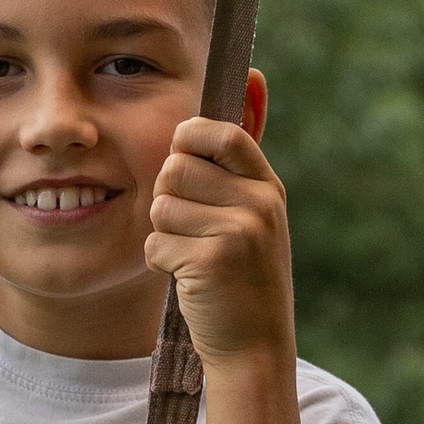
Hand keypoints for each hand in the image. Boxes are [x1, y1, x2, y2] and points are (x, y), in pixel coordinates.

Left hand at [147, 115, 293, 367]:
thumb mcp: (256, 212)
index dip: (189, 142)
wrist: (255, 349)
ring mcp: (239, 231)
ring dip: (164, 234)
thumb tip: (252, 75)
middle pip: (175, 167)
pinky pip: (155, 243)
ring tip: (194, 257)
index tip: (187, 166)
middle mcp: (260, 203)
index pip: (220, 133)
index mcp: (267, 186)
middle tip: (192, 231)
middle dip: (169, 198)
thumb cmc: (244, 278)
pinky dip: (162, 264)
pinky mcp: (213, 261)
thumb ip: (241, 157)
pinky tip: (190, 280)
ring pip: (160, 204)